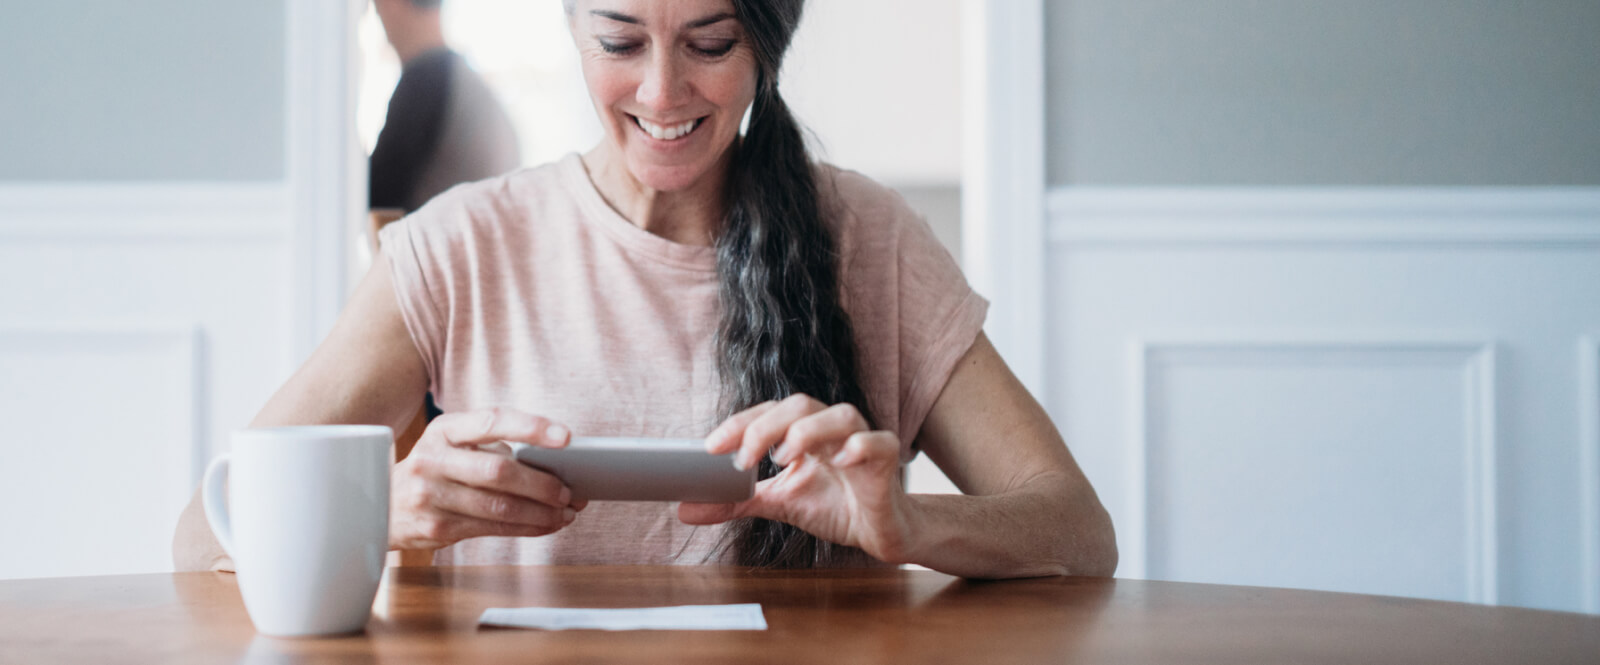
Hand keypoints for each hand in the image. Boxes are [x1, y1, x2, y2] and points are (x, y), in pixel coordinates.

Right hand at [389, 407, 586, 549]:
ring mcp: (432, 496)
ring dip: (541, 512)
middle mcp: (433, 459)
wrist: (381, 505)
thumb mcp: (453, 446)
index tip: (566, 437)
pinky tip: (546, 525)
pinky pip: (492, 529)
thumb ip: (494, 447)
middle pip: (499, 471)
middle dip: (542, 484)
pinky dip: (527, 528)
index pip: (493, 421)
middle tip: (569, 491)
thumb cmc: (435, 470)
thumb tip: (554, 464)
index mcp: (444, 430)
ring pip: (499, 507)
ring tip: (566, 512)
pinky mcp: (436, 528)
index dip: (531, 427)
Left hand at [679, 394, 917, 563]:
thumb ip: (736, 502)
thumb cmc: (834, 505)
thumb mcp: (778, 502)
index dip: (741, 423)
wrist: (881, 531)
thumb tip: (686, 510)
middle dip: (766, 427)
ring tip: (785, 458)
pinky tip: (842, 459)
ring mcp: (862, 440)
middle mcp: (832, 428)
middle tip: (742, 460)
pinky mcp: (886, 461)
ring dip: (808, 431)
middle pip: (800, 405)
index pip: (769, 412)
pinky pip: (879, 442)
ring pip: (840, 414)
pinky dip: (860, 445)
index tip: (712, 447)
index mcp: (804, 431)